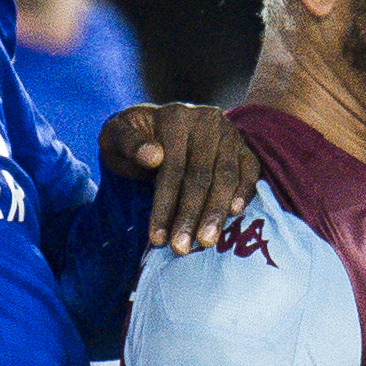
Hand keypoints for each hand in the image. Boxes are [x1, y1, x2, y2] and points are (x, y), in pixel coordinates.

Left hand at [99, 103, 260, 254]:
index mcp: (175, 118)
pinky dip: (245, 192)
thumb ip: (128, 144)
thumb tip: (154, 157)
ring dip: (216, 213)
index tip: (157, 238)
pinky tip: (236, 214)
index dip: (165, 205)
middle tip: (181, 248)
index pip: (172, 168)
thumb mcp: (116, 136)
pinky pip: (250, 170)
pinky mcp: (243, 146)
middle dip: (190, 216)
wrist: (156, 126)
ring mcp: (228, 133)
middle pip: (200, 176)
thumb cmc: (133, 140)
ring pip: (225, 177)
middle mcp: (206, 121)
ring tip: (206, 242)